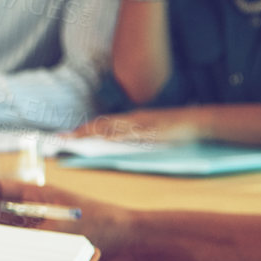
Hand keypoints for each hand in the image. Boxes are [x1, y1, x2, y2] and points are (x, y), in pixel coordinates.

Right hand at [0, 179, 143, 260]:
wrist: (134, 243)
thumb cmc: (102, 224)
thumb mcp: (60, 228)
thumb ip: (28, 234)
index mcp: (36, 194)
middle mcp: (35, 210)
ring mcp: (42, 230)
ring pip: (9, 234)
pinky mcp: (50, 249)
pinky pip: (24, 252)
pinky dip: (13, 258)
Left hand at [67, 109, 200, 145]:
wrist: (197, 121)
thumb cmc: (175, 128)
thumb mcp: (150, 132)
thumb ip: (134, 135)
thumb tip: (116, 142)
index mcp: (131, 120)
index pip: (103, 124)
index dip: (84, 129)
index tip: (68, 135)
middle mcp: (133, 118)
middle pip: (102, 124)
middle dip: (81, 131)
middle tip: (63, 137)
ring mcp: (142, 123)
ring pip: (112, 127)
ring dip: (93, 131)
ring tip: (76, 137)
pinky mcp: (152, 129)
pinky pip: (131, 132)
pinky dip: (118, 134)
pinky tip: (106, 138)